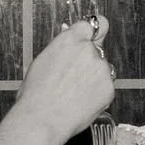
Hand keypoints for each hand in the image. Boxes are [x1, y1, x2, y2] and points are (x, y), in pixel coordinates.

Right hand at [12, 15, 116, 143]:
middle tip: (74, 76)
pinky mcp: (109, 88)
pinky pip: (106, 87)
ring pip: (103, 69)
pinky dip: (98, 94)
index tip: (93, 37)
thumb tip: (69, 33)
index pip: (93, 24)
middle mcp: (89, 50)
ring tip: (74, 93)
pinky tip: (81, 101)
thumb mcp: (43, 60)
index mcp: (70, 39)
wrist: (41, 119)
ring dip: (94, 77)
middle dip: (90, 60)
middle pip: (98, 49)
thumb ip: (62, 46)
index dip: (93, 32)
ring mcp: (102, 69)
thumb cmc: (36, 93)